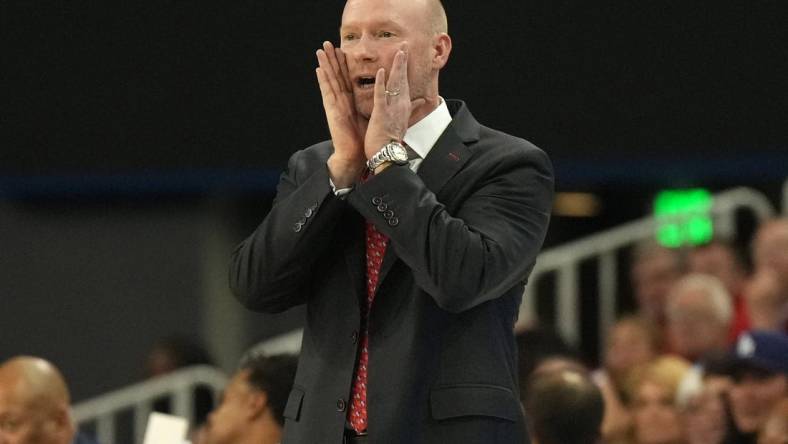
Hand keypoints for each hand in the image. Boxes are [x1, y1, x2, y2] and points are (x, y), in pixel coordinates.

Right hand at [316, 41, 365, 186]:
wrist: (356, 153)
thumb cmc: (364, 138)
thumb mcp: (372, 116)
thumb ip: (375, 104)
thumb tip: (384, 97)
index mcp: (350, 101)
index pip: (347, 78)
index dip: (344, 64)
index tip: (342, 49)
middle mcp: (341, 101)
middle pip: (336, 75)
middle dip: (332, 59)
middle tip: (327, 43)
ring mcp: (335, 105)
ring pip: (329, 80)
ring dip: (325, 64)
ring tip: (320, 50)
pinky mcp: (332, 111)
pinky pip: (327, 93)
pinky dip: (322, 81)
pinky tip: (318, 69)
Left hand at [364, 43, 425, 159]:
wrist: (387, 155)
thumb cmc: (391, 139)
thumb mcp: (404, 121)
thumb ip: (412, 108)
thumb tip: (422, 101)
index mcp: (403, 105)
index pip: (405, 82)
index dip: (405, 67)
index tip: (405, 53)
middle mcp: (400, 104)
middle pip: (402, 78)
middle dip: (403, 61)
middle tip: (404, 44)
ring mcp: (391, 108)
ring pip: (395, 84)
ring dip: (396, 67)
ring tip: (399, 52)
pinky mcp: (381, 113)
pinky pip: (381, 95)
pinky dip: (381, 83)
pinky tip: (381, 71)